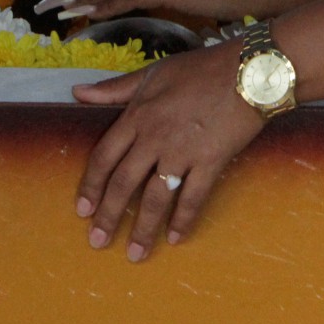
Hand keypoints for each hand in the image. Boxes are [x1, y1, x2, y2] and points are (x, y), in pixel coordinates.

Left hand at [72, 45, 266, 260]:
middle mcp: (154, 138)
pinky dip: (183, 220)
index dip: (91, 186)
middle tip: (97, 242)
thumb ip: (114, 88)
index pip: (104, 157)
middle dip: (108, 216)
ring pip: (155, 197)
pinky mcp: (210, 161)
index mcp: (137, 116)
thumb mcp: (152, 73)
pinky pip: (193, 197)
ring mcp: (182, 152)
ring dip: (143, 229)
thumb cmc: (200, 69)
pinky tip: (175, 238)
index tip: (81, 210)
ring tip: (134, 254)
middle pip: (124, 183)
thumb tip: (76, 92)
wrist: (247, 71)